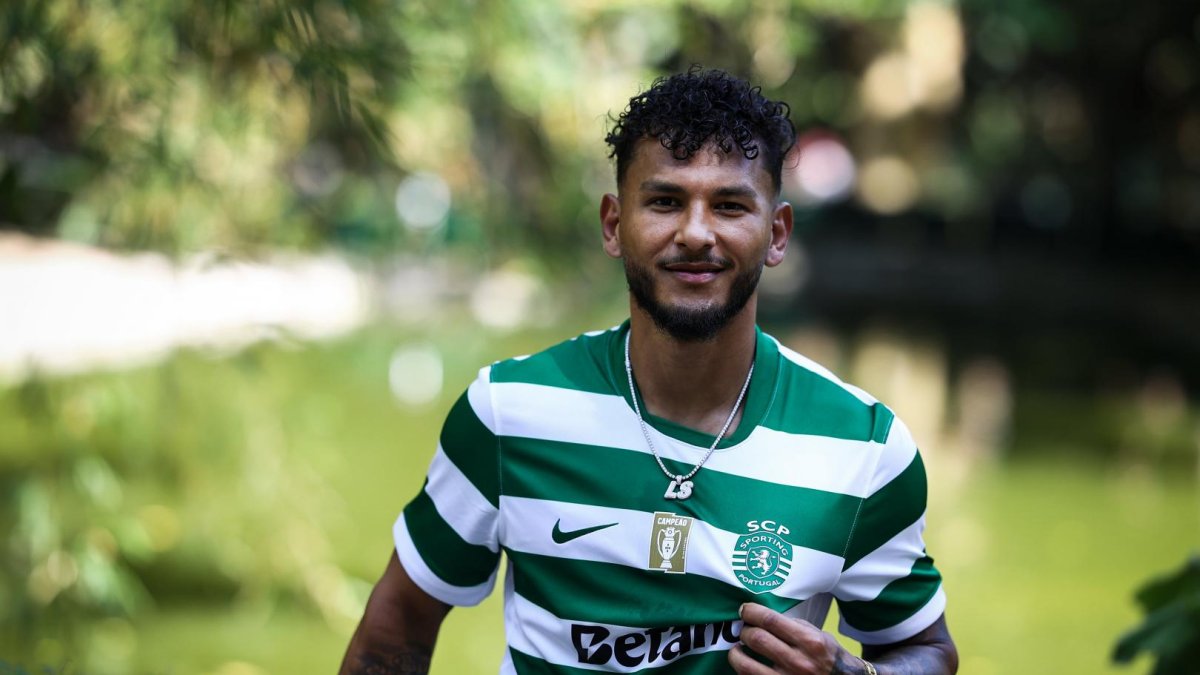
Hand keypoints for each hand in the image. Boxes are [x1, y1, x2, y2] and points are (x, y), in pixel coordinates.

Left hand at [729, 602, 863, 673]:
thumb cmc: (828, 656)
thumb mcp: (817, 634)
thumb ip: (793, 625)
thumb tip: (764, 617)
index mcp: (809, 641)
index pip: (771, 621)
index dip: (752, 612)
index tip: (744, 610)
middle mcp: (799, 662)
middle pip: (757, 639)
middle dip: (744, 631)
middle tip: (743, 629)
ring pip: (747, 665)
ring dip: (736, 654)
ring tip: (737, 648)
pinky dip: (744, 670)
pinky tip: (745, 664)